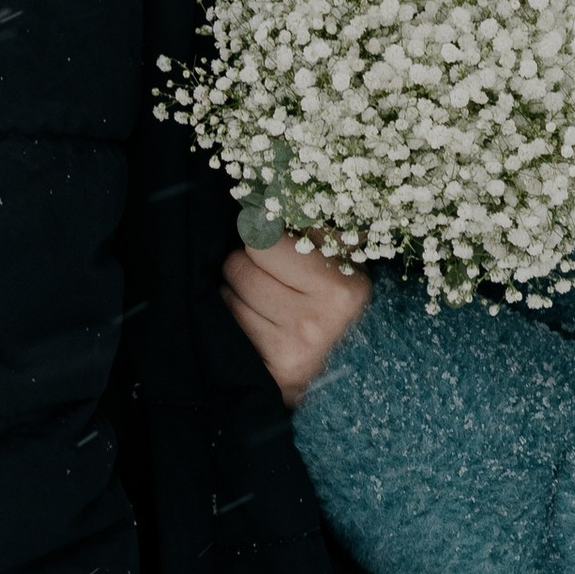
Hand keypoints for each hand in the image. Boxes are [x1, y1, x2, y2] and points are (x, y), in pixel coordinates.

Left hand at [223, 235, 371, 407]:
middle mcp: (321, 318)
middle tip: (269, 277)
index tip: (275, 248)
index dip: (264, 240)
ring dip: (237, 291)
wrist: (345, 372)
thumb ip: (313, 229)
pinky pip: (229, 321)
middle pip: (240, 264)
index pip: (264, 239)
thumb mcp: (339, 262)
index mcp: (344, 286)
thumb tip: (268, 201)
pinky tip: (257, 322)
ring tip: (264, 300)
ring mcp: (295, 346)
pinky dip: (235, 316)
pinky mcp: (273, 368)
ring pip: (230, 292)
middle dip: (248, 264)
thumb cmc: (334, 302)